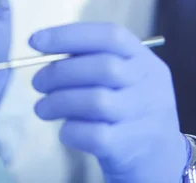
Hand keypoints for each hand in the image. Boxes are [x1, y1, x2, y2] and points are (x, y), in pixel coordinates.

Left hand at [29, 23, 189, 182]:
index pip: (110, 36)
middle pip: (102, 67)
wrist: (160, 160)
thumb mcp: (122, 79)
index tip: (34, 41)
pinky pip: (92, 134)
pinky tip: (65, 130)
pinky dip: (69, 130)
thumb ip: (91, 61)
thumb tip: (44, 50)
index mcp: (145, 60)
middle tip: (37, 83)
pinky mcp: (131, 147)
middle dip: (58, 73)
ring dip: (57, 102)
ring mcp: (144, 116)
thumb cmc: (127, 111)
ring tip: (42, 109)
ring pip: (95, 101)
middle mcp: (150, 84)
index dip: (68, 35)